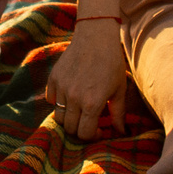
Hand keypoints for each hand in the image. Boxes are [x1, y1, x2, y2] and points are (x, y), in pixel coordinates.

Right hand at [44, 21, 130, 140]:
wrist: (96, 37)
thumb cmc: (112, 63)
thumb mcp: (120, 89)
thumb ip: (118, 114)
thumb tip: (121, 132)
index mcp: (93, 103)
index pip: (84, 133)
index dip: (92, 136)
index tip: (99, 130)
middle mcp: (74, 98)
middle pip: (69, 128)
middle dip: (80, 129)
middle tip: (89, 122)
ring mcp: (61, 88)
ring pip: (58, 116)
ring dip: (68, 118)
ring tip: (79, 110)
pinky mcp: (53, 78)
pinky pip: (51, 100)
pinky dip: (58, 102)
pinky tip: (70, 96)